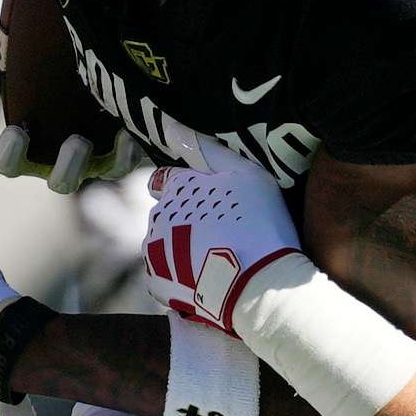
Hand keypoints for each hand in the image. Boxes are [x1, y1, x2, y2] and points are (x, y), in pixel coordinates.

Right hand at [0, 53, 145, 194]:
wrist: (90, 70)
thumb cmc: (44, 80)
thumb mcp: (16, 70)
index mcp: (29, 151)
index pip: (10, 165)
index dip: (11, 156)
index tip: (16, 132)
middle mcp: (64, 162)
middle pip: (62, 182)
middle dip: (68, 168)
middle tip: (76, 141)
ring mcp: (98, 158)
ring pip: (106, 171)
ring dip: (110, 160)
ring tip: (117, 135)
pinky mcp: (126, 149)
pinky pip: (132, 158)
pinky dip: (131, 148)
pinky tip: (130, 129)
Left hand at [126, 144, 306, 332]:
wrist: (260, 286)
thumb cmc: (260, 224)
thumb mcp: (247, 175)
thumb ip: (208, 151)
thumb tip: (172, 129)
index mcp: (177, 187)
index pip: (164, 180)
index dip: (185, 188)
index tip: (207, 203)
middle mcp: (158, 216)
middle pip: (166, 213)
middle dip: (185, 220)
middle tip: (222, 235)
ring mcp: (155, 251)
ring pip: (162, 244)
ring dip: (181, 248)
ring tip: (216, 260)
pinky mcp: (158, 283)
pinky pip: (164, 274)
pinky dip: (180, 275)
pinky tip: (206, 278)